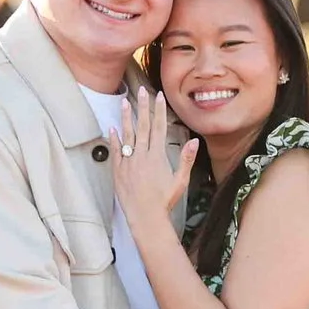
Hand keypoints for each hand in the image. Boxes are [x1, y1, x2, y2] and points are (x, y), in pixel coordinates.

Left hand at [108, 89, 194, 233]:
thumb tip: (195, 142)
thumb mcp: (180, 181)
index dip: (159, 110)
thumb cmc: (165, 201)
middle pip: (143, 126)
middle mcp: (142, 155)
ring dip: (126, 117)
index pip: (159, 127)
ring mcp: (128, 162)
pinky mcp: (118, 171)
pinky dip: (114, 139)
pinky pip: (116, 151)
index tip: (159, 96)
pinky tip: (112, 128)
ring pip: (127, 135)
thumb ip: (186, 160)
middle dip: (143, 107)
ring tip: (124, 102)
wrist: (145, 217)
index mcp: (157, 156)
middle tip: (142, 90)